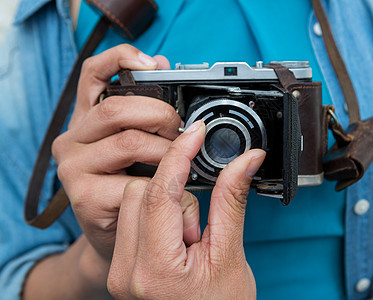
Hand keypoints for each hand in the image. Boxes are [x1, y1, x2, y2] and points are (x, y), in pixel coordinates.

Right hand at [52, 44, 179, 259]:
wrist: (117, 235)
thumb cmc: (131, 185)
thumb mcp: (140, 145)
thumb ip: (148, 111)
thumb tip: (162, 67)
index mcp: (87, 118)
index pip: (93, 73)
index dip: (121, 58)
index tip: (153, 63)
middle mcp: (72, 138)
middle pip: (117, 108)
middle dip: (161, 115)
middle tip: (183, 132)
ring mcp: (73, 167)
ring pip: (130, 143)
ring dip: (167, 153)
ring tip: (182, 165)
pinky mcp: (83, 197)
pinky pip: (135, 183)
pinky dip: (163, 186)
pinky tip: (172, 193)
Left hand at [107, 120, 264, 298]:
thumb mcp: (230, 254)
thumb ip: (231, 201)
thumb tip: (245, 160)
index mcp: (155, 271)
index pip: (160, 193)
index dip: (180, 156)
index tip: (195, 134)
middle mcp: (126, 272)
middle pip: (141, 192)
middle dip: (175, 195)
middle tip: (198, 229)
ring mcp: (119, 270)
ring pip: (133, 200)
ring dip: (165, 205)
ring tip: (188, 239)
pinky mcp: (120, 266)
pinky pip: (131, 217)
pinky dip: (155, 215)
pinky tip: (175, 239)